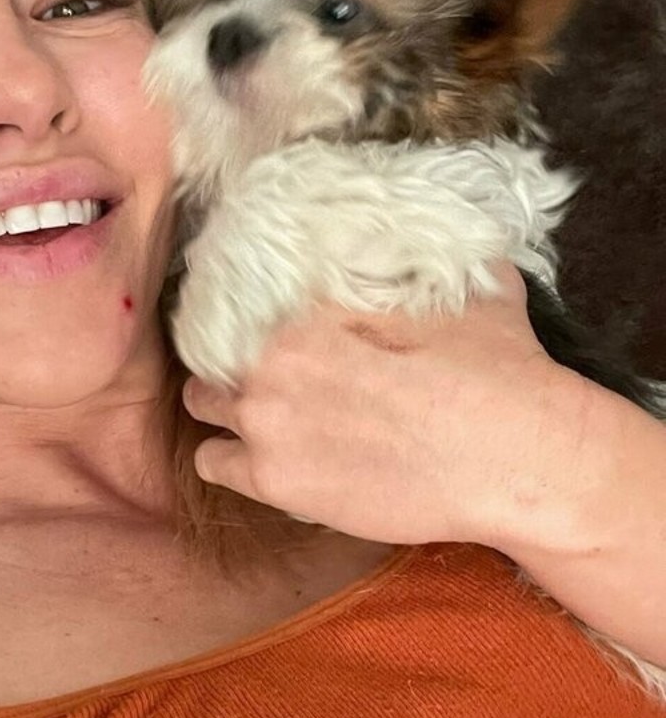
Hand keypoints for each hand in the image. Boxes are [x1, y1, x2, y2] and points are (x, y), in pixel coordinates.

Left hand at [180, 261, 586, 547]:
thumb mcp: (468, 285)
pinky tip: (259, 458)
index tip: (272, 327)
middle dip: (236, 358)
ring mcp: (266, 420)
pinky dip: (230, 458)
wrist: (513, 458)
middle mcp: (273, 357)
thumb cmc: (499, 368)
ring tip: (260, 414)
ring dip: (227, 405)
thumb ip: (424, 261)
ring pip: (203, 403)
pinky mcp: (272, 479)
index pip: (244, 293)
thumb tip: (422, 238)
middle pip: (215, 348)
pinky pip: (213, 462)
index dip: (256, 312)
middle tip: (268, 373)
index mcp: (310, 302)